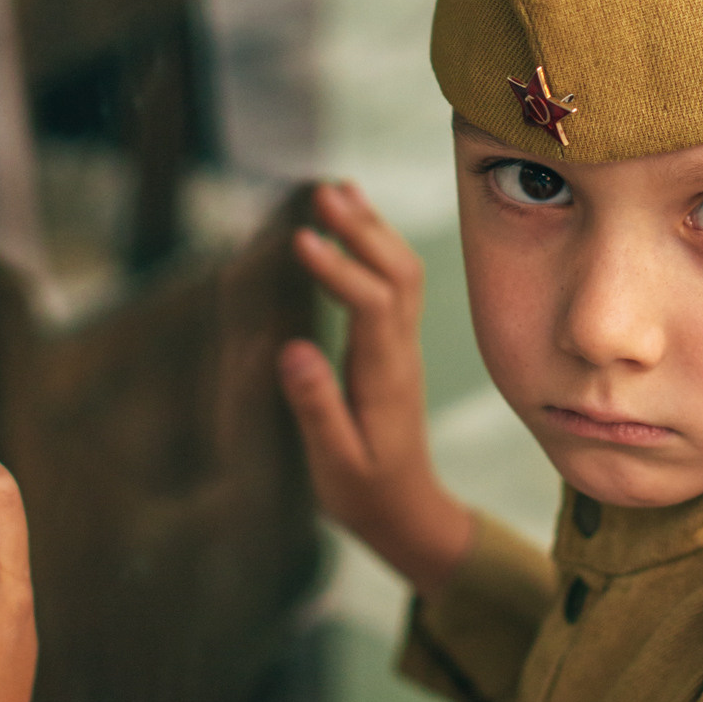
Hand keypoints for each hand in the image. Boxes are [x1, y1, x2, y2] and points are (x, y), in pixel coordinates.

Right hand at [278, 182, 472, 600]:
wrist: (410, 513)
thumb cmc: (367, 494)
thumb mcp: (336, 466)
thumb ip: (317, 410)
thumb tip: (293, 351)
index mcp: (384, 378)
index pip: (369, 307)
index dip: (339, 270)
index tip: (301, 240)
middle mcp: (400, 352)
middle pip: (396, 273)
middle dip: (362, 228)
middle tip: (322, 192)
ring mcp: (402, 345)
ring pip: (401, 271)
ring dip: (373, 228)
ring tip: (338, 188)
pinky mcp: (395, 346)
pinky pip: (396, 283)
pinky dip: (377, 244)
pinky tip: (355, 222)